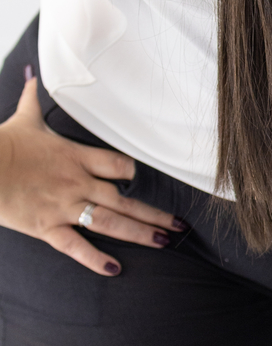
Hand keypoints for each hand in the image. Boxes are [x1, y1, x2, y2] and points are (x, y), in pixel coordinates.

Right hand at [0, 73, 184, 273]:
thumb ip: (32, 99)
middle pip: (125, 198)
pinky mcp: (46, 227)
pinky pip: (75, 246)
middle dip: (154, 212)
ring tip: (164, 242)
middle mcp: (77, 182)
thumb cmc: (2, 143)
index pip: (120, 164)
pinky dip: (95, 259)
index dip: (138, 173)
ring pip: (111, 222)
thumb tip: (30, 75)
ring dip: (139, 233)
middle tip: (180, 224)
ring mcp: (64, 206)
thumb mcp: (23, 118)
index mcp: (76, 156)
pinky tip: (115, 269)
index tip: (154, 182)